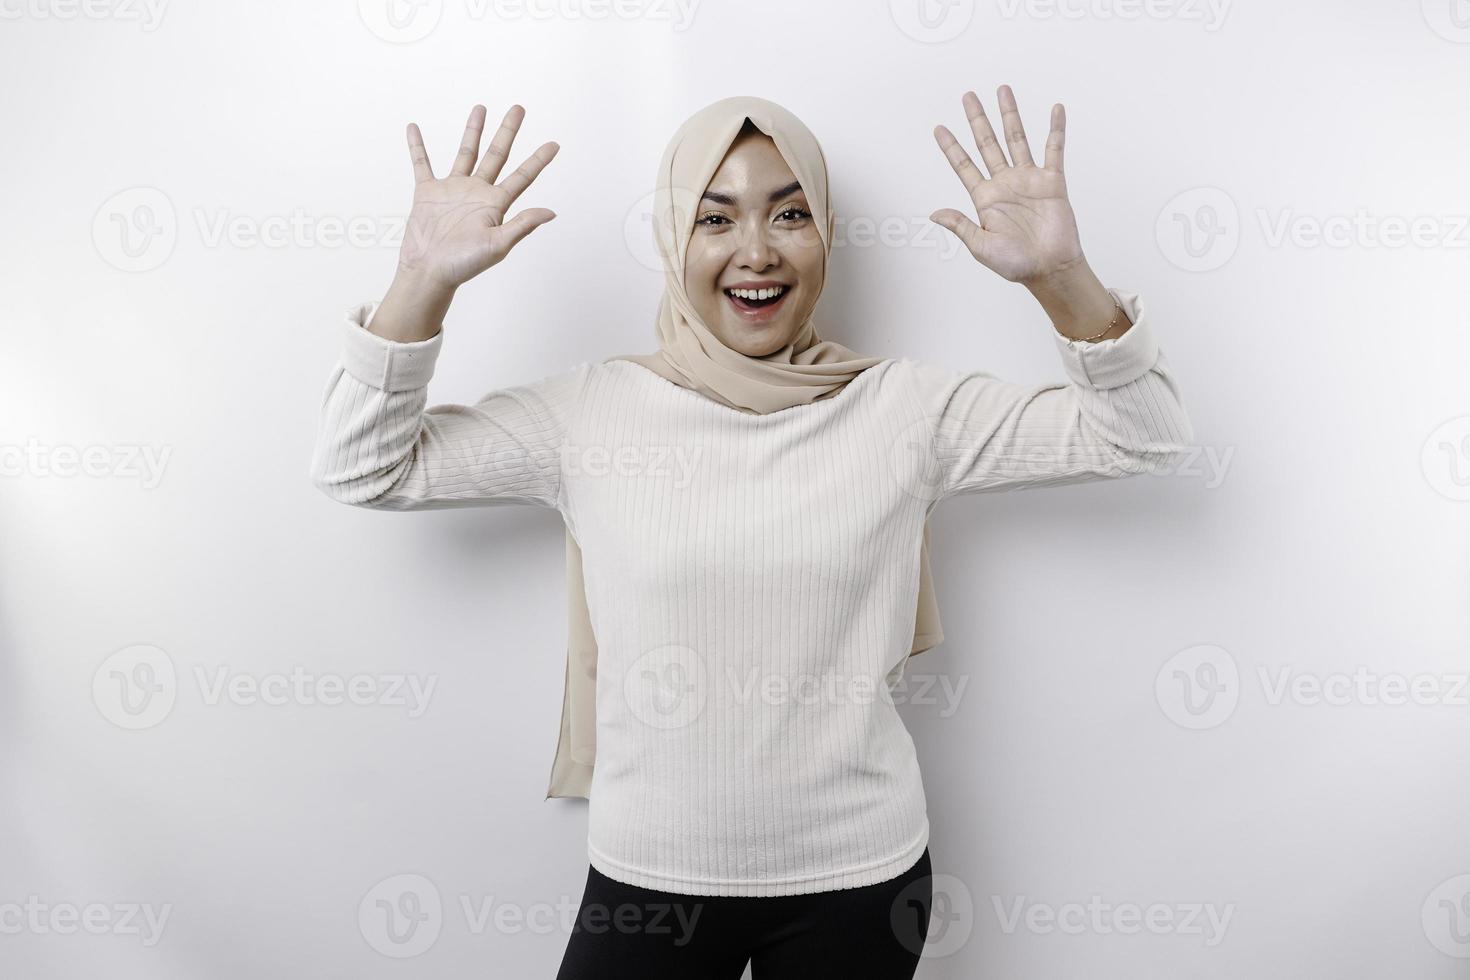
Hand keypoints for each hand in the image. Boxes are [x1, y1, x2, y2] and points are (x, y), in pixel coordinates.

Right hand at [396, 103, 559, 289]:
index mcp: (495, 204)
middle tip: (519, 108)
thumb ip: (522, 225)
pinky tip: (414, 127)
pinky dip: (417, 146)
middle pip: (496, 155)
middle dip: (507, 131)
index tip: (555, 144)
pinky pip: (422, 164)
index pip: (522, 176)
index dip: (538, 160)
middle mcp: (477, 193)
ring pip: (465, 153)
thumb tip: (551, 212)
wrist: (429, 272)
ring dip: (472, 131)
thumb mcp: (497, 245)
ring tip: (480, 108)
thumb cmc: (464, 264)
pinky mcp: (428, 192)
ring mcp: (452, 190)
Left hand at [929, 86, 1084, 286]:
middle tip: (968, 96)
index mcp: (985, 198)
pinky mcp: (1052, 182)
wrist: (1049, 269)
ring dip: (1010, 114)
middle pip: (988, 143)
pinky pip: (1054, 149)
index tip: (938, 128)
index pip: (963, 165)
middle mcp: (1005, 183)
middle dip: (977, 119)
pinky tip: (1055, 109)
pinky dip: (1056, 129)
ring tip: (1003, 90)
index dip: (951, 147)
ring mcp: (1028, 180)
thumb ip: (960, 225)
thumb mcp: (980, 246)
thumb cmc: (1015, 264)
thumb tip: (934, 214)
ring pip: (1017, 138)